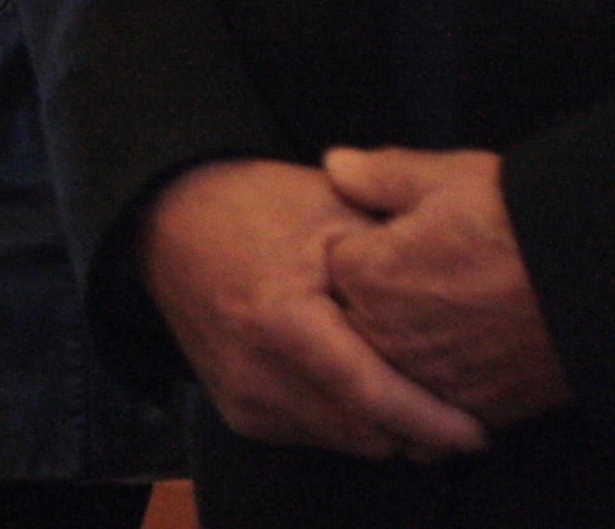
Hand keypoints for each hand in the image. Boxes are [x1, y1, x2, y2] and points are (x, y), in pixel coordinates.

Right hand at [136, 157, 484, 461]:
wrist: (167, 217)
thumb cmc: (255, 205)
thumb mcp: (333, 209)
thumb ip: (396, 259)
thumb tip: (466, 307)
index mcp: (282, 323)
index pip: (375, 398)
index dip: (434, 422)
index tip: (480, 432)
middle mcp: (256, 373)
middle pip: (366, 434)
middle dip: (417, 430)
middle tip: (455, 407)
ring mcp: (242, 397)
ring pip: (344, 442)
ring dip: (382, 427)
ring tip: (410, 392)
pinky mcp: (238, 411)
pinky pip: (313, 435)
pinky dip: (345, 420)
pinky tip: (356, 384)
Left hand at [324, 146, 569, 429]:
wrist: (599, 283)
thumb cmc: (522, 225)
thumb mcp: (445, 177)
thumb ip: (377, 175)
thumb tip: (333, 165)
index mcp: (367, 275)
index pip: (326, 269)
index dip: (351, 254)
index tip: (373, 247)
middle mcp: (388, 335)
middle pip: (349, 329)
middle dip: (361, 311)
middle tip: (400, 293)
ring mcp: (430, 379)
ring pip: (386, 378)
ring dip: (393, 361)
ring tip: (423, 337)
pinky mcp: (475, 410)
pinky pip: (432, 418)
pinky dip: (433, 401)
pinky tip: (449, 375)